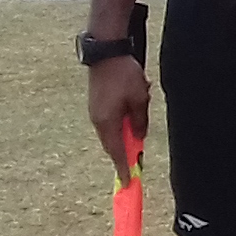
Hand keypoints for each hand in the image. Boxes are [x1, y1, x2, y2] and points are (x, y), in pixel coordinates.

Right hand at [88, 56, 149, 178]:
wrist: (106, 52)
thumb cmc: (123, 74)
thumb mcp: (139, 98)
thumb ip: (140, 121)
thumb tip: (138, 137)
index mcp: (107, 122)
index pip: (116, 152)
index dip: (123, 167)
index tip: (128, 182)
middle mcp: (98, 121)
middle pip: (112, 145)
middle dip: (123, 157)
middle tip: (133, 169)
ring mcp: (96, 113)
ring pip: (111, 135)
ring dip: (122, 142)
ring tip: (134, 147)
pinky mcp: (97, 106)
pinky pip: (109, 124)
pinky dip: (119, 130)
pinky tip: (129, 126)